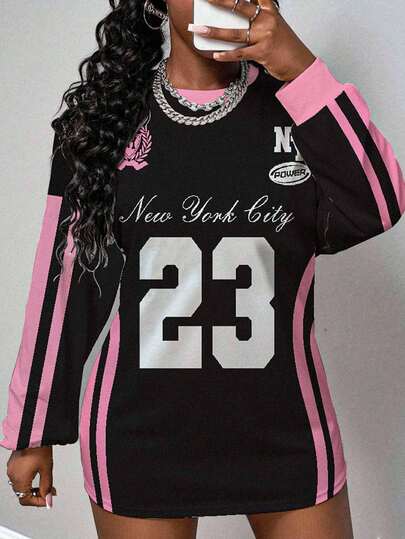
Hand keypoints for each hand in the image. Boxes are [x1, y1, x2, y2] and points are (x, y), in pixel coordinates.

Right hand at [6, 446, 56, 507]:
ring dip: (32, 487)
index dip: (38, 502)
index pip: (25, 500)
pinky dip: (27, 479)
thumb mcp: (47, 469)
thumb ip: (47, 486)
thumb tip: (48, 499)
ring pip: (20, 485)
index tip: (48, 499)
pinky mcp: (12, 463)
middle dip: (37, 494)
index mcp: (19, 479)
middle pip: (22, 494)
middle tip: (49, 491)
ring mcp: (11, 468)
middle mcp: (12, 475)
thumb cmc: (39, 448)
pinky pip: (18, 476)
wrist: (34, 432)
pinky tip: (36, 473)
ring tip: (44, 482)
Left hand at [188, 0, 315, 80]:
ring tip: (199, 30)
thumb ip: (257, 17)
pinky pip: (240, 53)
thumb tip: (233, 18)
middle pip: (239, 7)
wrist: (299, 63)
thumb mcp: (274, 24)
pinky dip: (226, 55)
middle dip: (220, 2)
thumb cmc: (284, 45)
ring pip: (235, 33)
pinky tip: (216, 55)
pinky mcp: (262, 52)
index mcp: (269, 9)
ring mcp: (265, 36)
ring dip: (214, 32)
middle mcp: (267, 19)